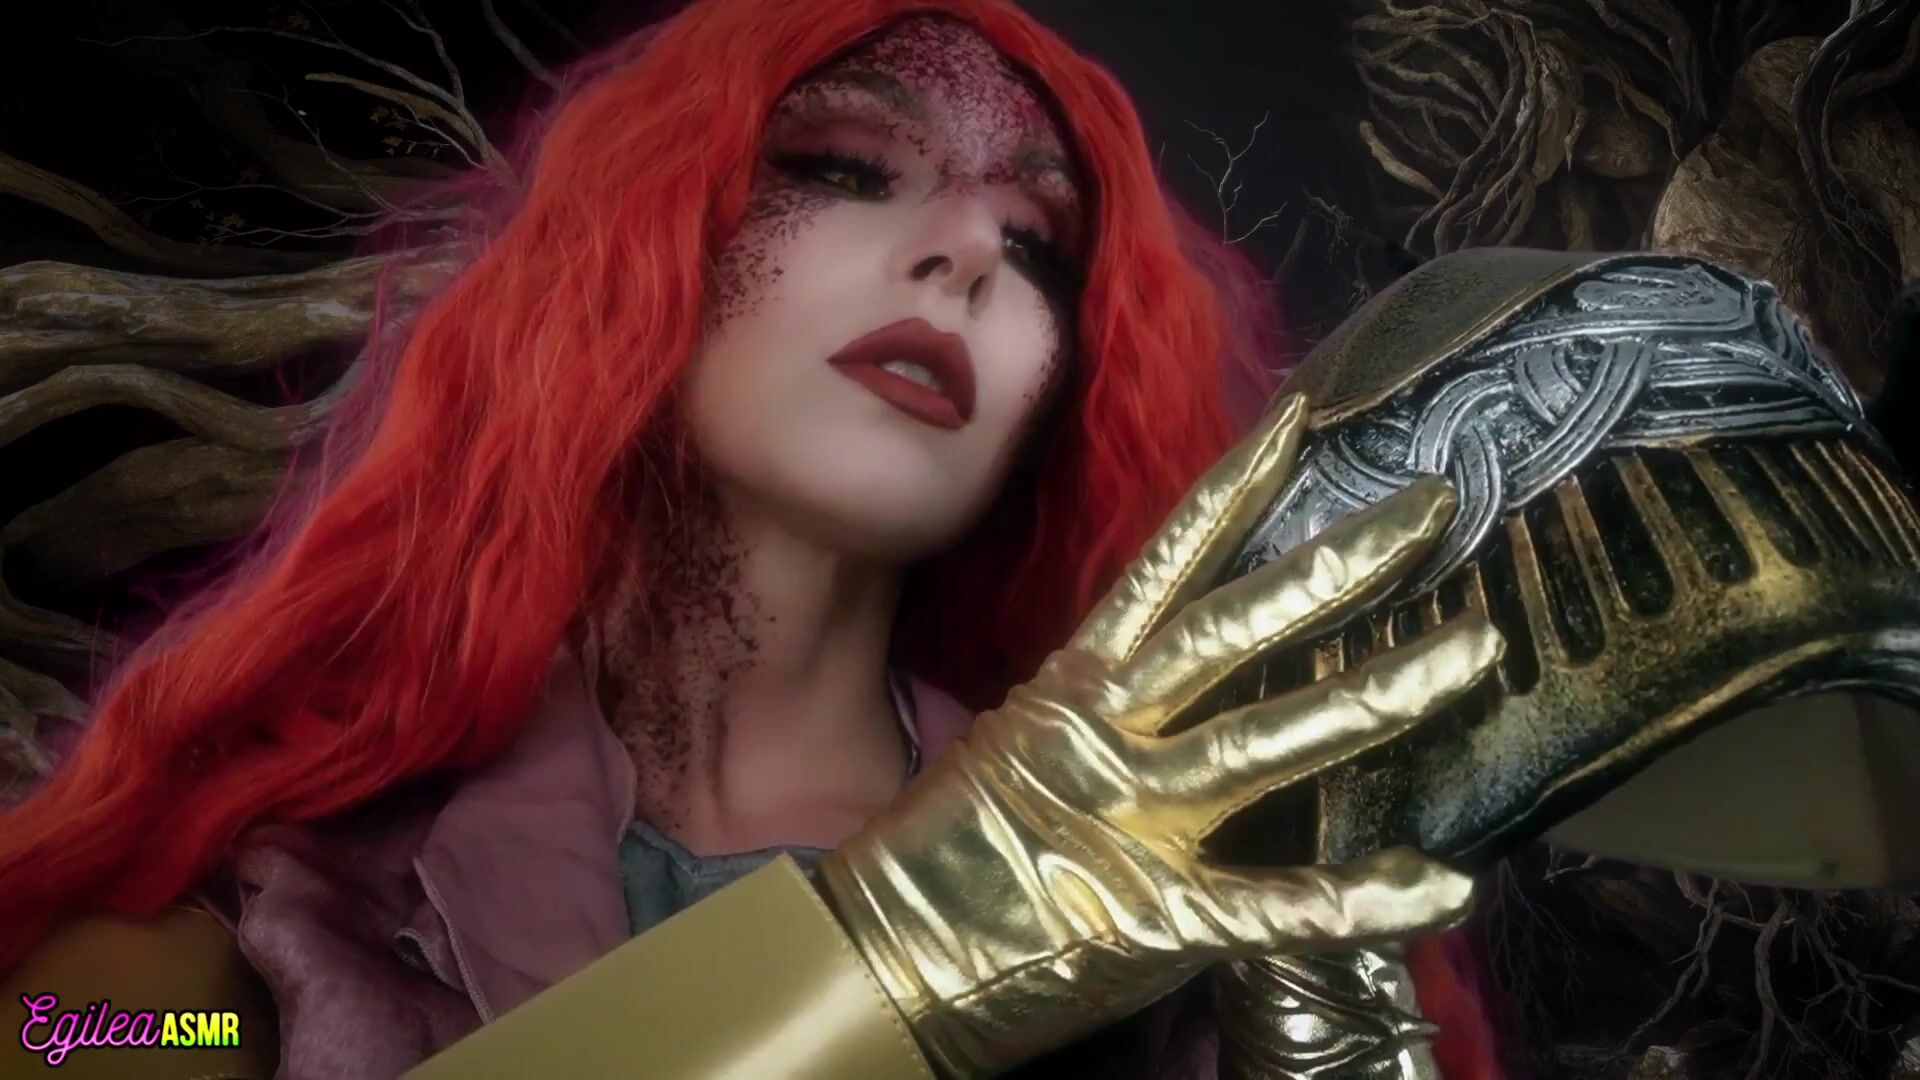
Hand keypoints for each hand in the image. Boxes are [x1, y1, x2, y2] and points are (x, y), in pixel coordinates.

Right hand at [815, 393, 1503, 1078]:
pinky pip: (1277, 906)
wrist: (887, 955)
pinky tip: (1448, 884)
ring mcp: (1135, 819)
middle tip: (1435, 506)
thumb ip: (1114, 708)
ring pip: (1270, 739)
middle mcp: (1111, 731)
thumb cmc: (958, 849)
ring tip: (1477, 649)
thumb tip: (1183, 673)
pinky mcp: (1156, 915)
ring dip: (1378, 693)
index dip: (1236, 487)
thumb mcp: (1030, 745)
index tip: (1305, 416)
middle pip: (1236, 628)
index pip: (1169, 564)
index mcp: (1080, 683)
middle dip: (1339, 565)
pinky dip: (1362, 898)